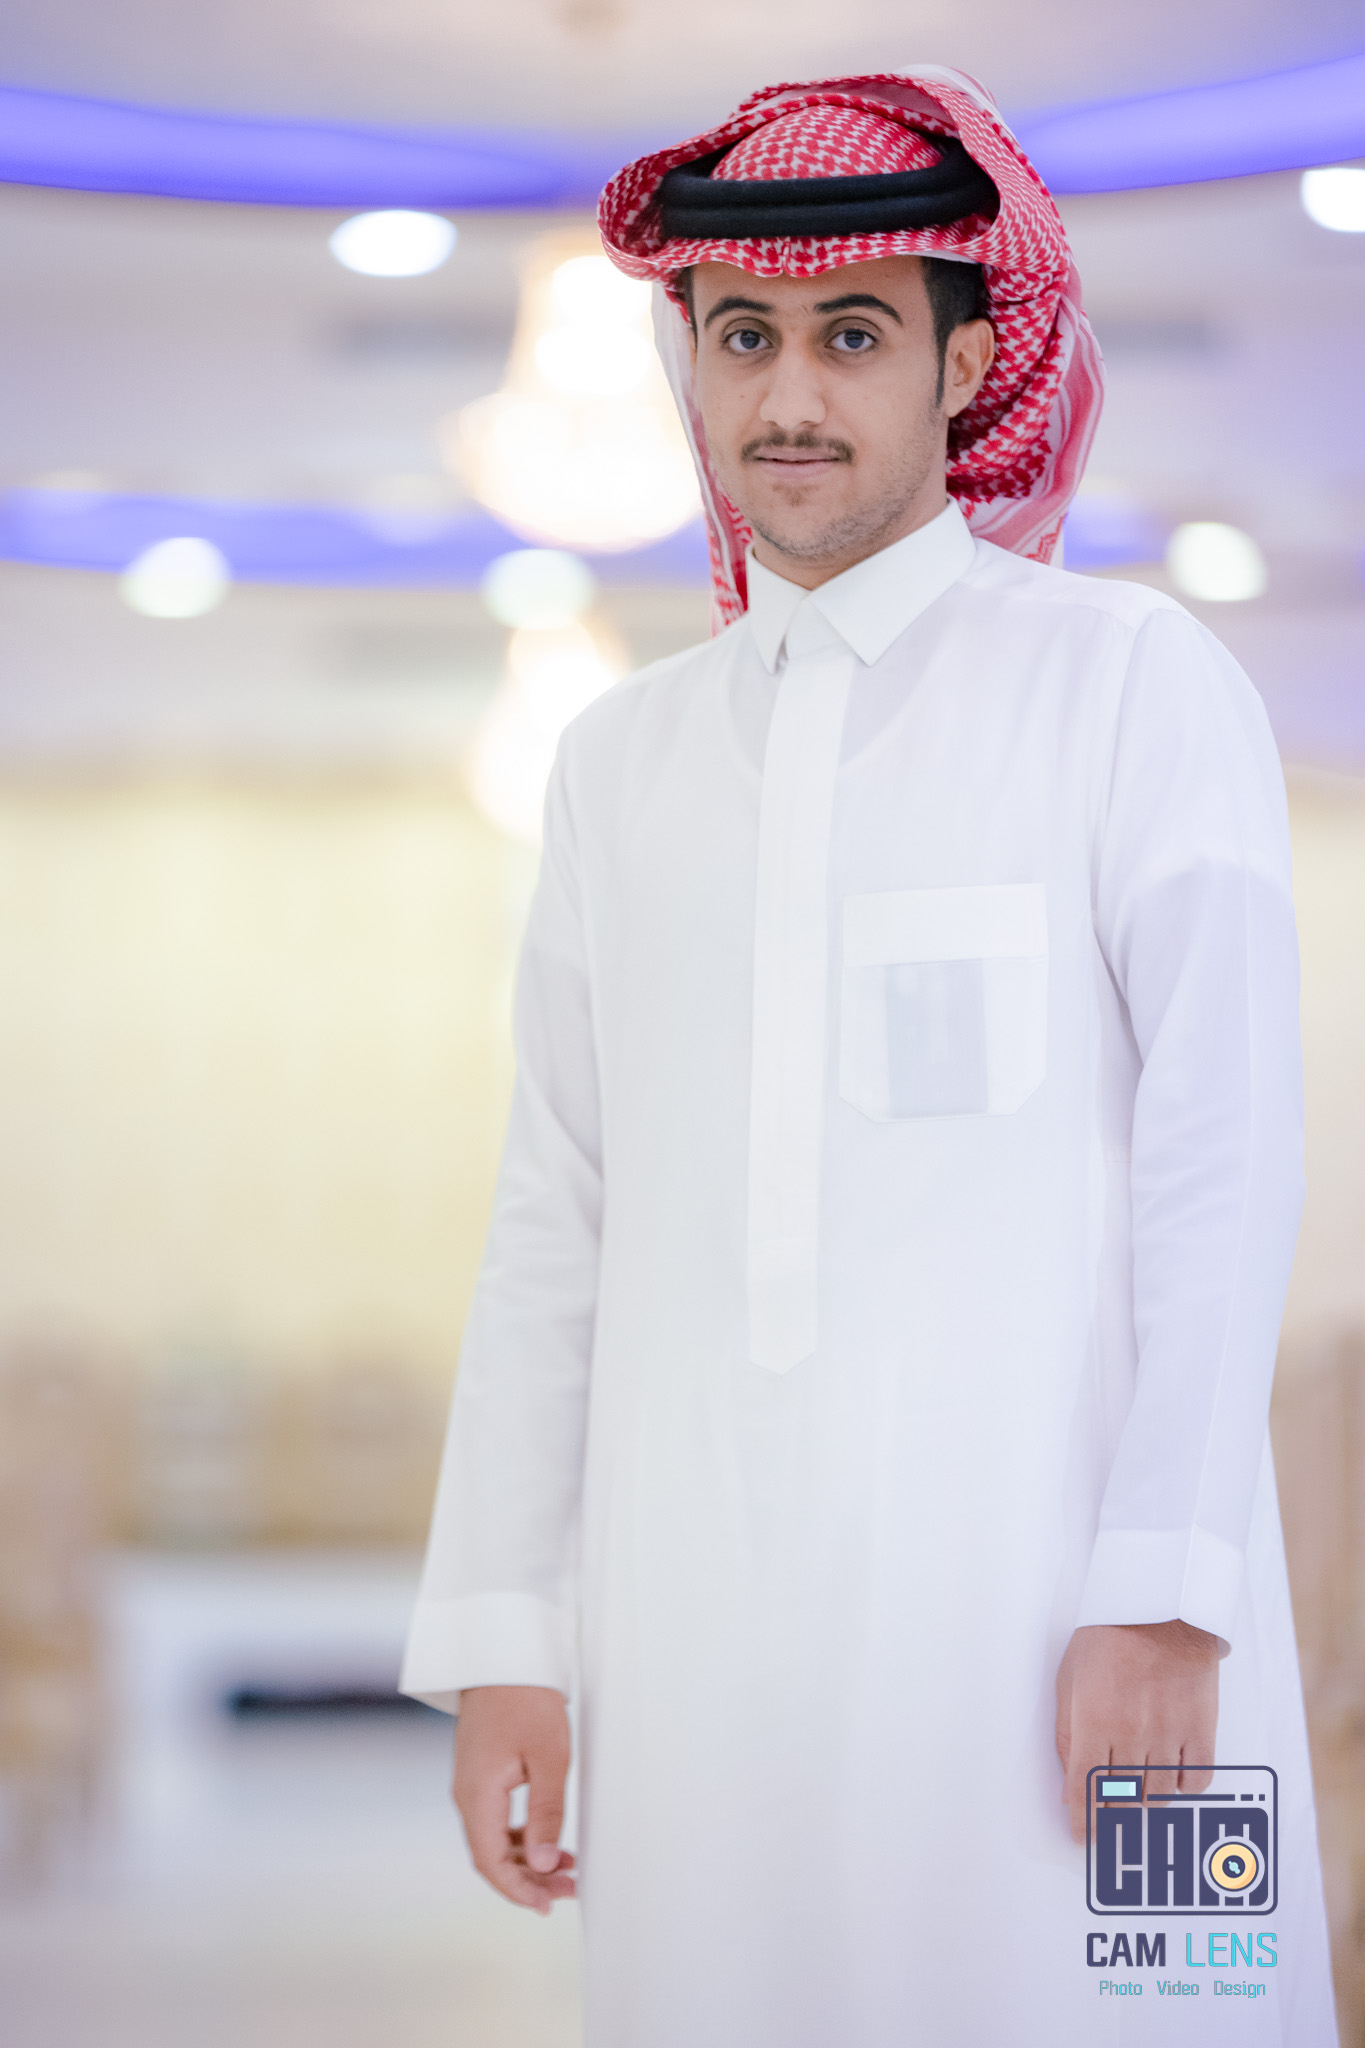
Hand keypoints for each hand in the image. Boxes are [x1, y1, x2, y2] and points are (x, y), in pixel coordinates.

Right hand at [453, 1685, 575, 1911]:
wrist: (504, 1655)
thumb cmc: (528, 1699)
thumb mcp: (549, 1756)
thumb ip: (546, 1813)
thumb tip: (542, 1864)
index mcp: (477, 1795)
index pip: (489, 1862)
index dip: (518, 1890)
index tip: (549, 1904)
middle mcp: (467, 1795)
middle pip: (490, 1857)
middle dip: (528, 1880)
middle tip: (570, 1889)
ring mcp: (471, 1785)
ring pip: (493, 1841)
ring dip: (527, 1861)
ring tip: (567, 1869)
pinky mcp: (480, 1775)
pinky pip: (495, 1821)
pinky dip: (520, 1838)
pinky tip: (548, 1841)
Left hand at [1055, 1620, 1218, 1843]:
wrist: (1162, 1609)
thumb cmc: (1108, 1637)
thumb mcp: (1069, 1680)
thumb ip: (1066, 1734)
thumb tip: (1068, 1785)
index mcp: (1094, 1723)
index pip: (1085, 1790)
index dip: (1083, 1821)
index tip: (1083, 1837)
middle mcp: (1132, 1736)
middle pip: (1122, 1798)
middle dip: (1113, 1812)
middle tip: (1110, 1813)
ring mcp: (1169, 1735)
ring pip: (1159, 1794)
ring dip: (1146, 1800)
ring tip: (1139, 1791)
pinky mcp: (1201, 1730)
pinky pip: (1196, 1780)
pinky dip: (1183, 1787)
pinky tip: (1172, 1776)